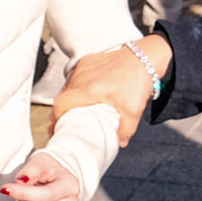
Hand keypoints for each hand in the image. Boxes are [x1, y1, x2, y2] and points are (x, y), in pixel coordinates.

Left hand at [0, 149, 83, 200]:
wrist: (57, 178)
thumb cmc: (49, 169)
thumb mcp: (41, 161)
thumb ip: (31, 170)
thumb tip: (20, 182)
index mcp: (69, 187)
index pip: (45, 196)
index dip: (22, 193)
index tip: (5, 189)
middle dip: (21, 200)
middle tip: (21, 191)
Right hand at [54, 36, 168, 144]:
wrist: (145, 57)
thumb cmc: (138, 81)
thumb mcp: (133, 112)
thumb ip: (125, 131)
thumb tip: (118, 143)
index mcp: (89, 89)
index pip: (61, 105)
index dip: (56, 120)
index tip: (57, 130)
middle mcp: (82, 77)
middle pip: (62, 97)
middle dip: (60, 113)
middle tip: (64, 126)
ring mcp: (83, 67)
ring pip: (67, 87)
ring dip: (68, 100)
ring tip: (72, 113)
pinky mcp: (87, 61)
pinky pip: (74, 78)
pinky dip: (75, 88)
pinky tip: (82, 97)